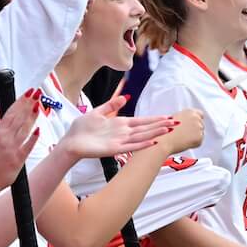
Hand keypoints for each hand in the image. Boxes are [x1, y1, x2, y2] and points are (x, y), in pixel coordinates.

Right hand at [0, 94, 42, 185]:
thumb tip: (14, 122)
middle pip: (18, 117)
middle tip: (37, 92)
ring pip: (23, 128)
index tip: (28, 92)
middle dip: (28, 103)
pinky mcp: (18, 159)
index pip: (11, 113)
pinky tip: (38, 129)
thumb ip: (4, 132)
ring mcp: (12, 148)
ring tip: (39, 104)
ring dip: (32, 116)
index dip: (20, 101)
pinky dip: (32, 138)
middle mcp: (4, 138)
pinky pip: (27, 146)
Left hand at [60, 97, 177, 159]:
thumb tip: (125, 97)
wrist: (70, 141)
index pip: (141, 121)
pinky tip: (152, 141)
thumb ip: (111, 105)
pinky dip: (142, 145)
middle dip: (160, 125)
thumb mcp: (97, 112)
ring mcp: (119, 141)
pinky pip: (130, 146)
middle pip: (145, 128)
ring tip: (169, 130)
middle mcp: (122, 133)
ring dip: (155, 133)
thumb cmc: (81, 129)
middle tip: (176, 123)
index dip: (154, 119)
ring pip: (141, 137)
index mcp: (120, 124)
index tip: (167, 117)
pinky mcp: (114, 149)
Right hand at [162, 108, 205, 154]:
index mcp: (190, 111)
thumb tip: (189, 122)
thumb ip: (184, 119)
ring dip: (194, 137)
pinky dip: (193, 144)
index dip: (197, 121)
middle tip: (185, 135)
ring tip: (182, 139)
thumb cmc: (166, 131)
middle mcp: (196, 117)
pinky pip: (199, 142)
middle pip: (201, 124)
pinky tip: (184, 143)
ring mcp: (199, 127)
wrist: (163, 140)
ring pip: (200, 133)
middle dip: (195, 130)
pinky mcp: (199, 137)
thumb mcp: (174, 119)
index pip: (200, 114)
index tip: (193, 127)